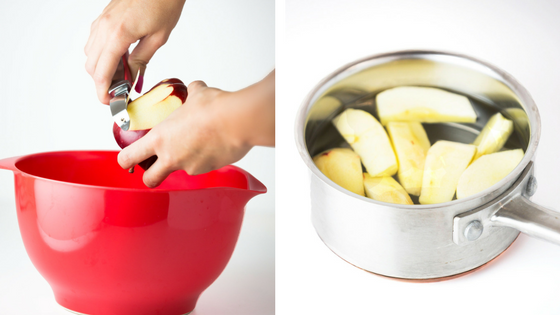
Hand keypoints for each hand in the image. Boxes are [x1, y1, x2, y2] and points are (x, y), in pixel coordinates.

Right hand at [85, 0, 185, 103]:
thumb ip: (141, 60)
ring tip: (123, 75)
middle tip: (121, 91)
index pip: (101, 72)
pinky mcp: (104, 17)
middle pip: (92, 66)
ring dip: (102, 69)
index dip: (103, 91)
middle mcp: (104, 27)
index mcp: (118, 34)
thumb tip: (132, 79)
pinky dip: (102, 54)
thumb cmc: (164, 3)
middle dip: (103, 82)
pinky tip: (121, 58)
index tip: (110, 102)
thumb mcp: (157, 38)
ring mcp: (101, 20)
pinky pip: (94, 41)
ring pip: (90, 54)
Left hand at [117, 71, 274, 187]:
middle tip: (156, 165)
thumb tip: (194, 88)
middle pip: (150, 180)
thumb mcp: (196, 95)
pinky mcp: (210, 169)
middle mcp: (172, 158)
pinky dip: (205, 158)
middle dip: (151, 176)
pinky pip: (203, 166)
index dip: (125, 159)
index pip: (129, 157)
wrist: (238, 121)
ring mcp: (191, 167)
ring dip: (184, 161)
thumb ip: (190, 93)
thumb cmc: (213, 108)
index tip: (127, 158)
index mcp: (159, 139)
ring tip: (197, 143)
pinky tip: (213, 144)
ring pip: (182, 170)